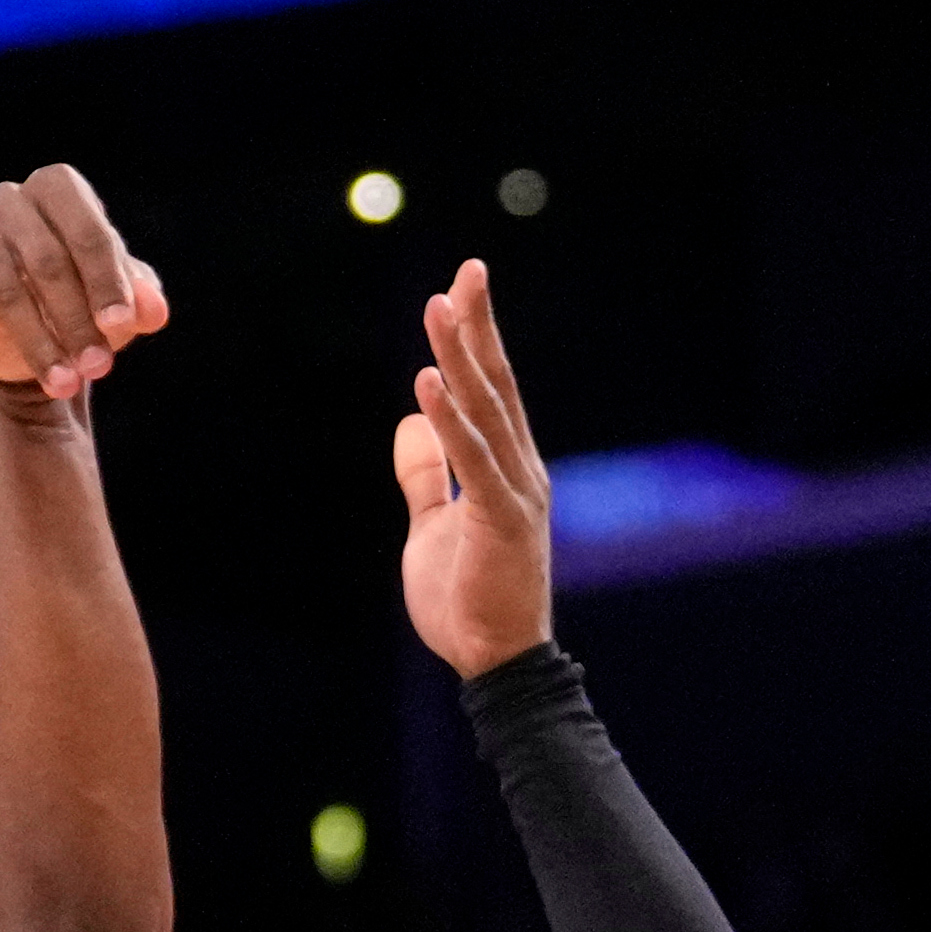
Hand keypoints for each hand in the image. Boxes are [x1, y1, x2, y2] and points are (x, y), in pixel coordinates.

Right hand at [0, 163, 165, 398]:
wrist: (29, 339)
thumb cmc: (81, 301)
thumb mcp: (119, 302)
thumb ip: (140, 299)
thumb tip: (155, 313)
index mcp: (57, 190)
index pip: (87, 232)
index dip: (106, 281)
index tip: (121, 326)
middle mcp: (8, 200)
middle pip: (47, 261)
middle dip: (76, 321)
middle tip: (98, 368)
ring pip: (3, 285)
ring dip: (36, 340)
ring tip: (64, 383)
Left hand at [394, 259, 553, 672]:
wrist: (496, 662)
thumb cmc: (469, 600)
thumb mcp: (433, 526)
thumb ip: (425, 476)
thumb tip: (411, 422)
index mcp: (506, 468)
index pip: (492, 390)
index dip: (476, 338)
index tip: (460, 288)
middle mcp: (519, 470)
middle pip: (497, 384)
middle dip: (479, 325)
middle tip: (468, 270)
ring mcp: (515, 492)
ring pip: (486, 410)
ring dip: (460, 357)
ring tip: (439, 308)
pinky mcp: (502, 521)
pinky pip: (472, 461)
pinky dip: (451, 420)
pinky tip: (429, 383)